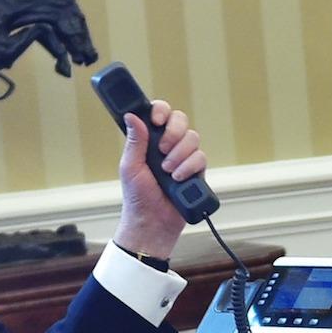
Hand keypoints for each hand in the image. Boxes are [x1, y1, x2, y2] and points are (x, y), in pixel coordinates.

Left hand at [113, 102, 207, 260]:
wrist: (152, 222)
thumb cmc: (138, 197)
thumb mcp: (130, 167)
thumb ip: (134, 141)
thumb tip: (131, 115)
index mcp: (150, 140)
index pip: (160, 113)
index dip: (161, 111)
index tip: (156, 120)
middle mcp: (168, 145)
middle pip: (180, 119)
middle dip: (173, 131)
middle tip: (162, 148)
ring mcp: (183, 157)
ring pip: (192, 138)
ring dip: (179, 154)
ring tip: (167, 171)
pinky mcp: (196, 171)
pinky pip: (201, 157)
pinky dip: (189, 167)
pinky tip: (178, 179)